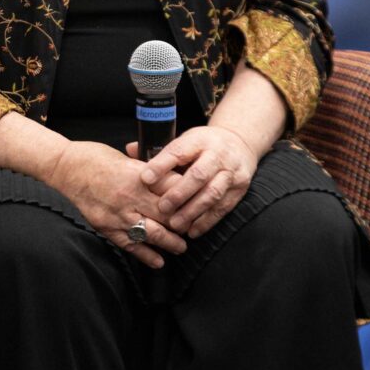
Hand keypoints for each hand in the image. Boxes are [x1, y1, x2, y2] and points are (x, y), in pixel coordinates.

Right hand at [49, 140, 186, 268]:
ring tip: (181, 247)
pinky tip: (158, 261)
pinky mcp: (106, 227)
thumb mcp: (127, 159)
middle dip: (183, 224)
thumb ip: (148, 173)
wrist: (66, 168)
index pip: (170, 191)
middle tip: (194, 229)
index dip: (186, 198)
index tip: (197, 203)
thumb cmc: (96, 157)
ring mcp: (117, 215)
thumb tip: (171, 181)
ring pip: (151, 234)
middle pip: (165, 215)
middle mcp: (129, 198)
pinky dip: (146, 255)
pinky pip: (130, 245)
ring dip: (170, 243)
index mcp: (137, 176)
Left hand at [132, 125, 257, 237]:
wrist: (239, 142)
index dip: (161, 165)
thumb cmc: (202, 145)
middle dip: (178, 193)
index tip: (144, 178)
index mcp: (199, 139)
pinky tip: (193, 230)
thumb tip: (130, 149)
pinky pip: (223, 207)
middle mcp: (217, 154)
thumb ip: (160, 149)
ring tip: (175, 225)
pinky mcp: (239, 189)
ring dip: (192, 211)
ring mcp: (231, 172)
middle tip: (161, 208)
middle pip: (198, 175)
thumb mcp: (184, 139)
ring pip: (212, 193)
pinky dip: (207, 221)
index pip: (178, 151)